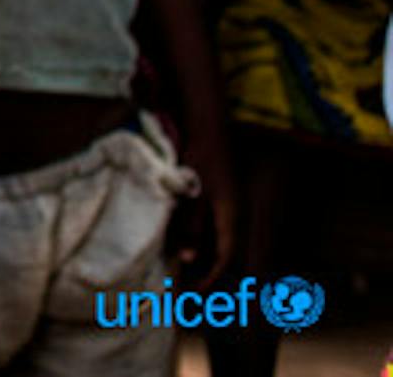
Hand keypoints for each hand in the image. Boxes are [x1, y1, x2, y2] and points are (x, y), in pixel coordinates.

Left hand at [167, 126, 240, 289]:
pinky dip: (205, 241)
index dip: (211, 277)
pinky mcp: (222, 197)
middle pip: (226, 253)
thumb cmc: (198, 157)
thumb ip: (189, 225)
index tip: (196, 292)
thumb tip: (186, 257)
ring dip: (207, 258)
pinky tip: (187, 243)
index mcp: (230, 217)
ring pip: (221, 241)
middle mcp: (235, 214)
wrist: (208, 127)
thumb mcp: (190, 194)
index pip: (225, 257)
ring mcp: (230, 205)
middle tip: (191, 290)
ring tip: (186, 272)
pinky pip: (217, 228)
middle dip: (211, 274)